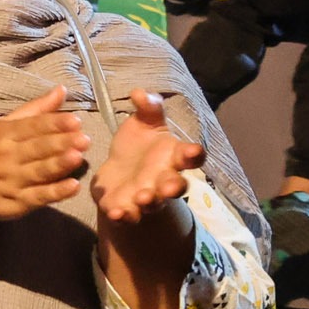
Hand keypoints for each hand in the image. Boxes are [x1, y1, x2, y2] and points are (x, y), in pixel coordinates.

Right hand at [0, 88, 87, 235]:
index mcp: (3, 135)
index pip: (31, 126)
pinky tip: (73, 187)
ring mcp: (10, 181)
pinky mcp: (15, 203)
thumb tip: (62, 90)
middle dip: (60, 142)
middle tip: (84, 138)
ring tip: (78, 157)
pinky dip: (55, 192)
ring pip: (38, 172)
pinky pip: (38, 197)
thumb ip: (34, 111)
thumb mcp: (0, 128)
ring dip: (58, 164)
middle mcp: (6, 157)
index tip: (75, 119)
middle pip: (36, 148)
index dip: (53, 123)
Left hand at [92, 90, 201, 226]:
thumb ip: (147, 109)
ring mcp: (146, 196)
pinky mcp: (125, 208)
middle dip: (175, 186)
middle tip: (169, 185)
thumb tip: (139, 92)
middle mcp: (164, 179)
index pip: (191, 157)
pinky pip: (128, 216)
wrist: (118, 174)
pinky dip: (124, 216)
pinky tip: (116, 214)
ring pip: (154, 202)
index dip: (193, 154)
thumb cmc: (138, 145)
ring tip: (143, 197)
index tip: (191, 151)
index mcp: (173, 156)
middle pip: (177, 186)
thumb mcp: (142, 124)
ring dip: (150, 201)